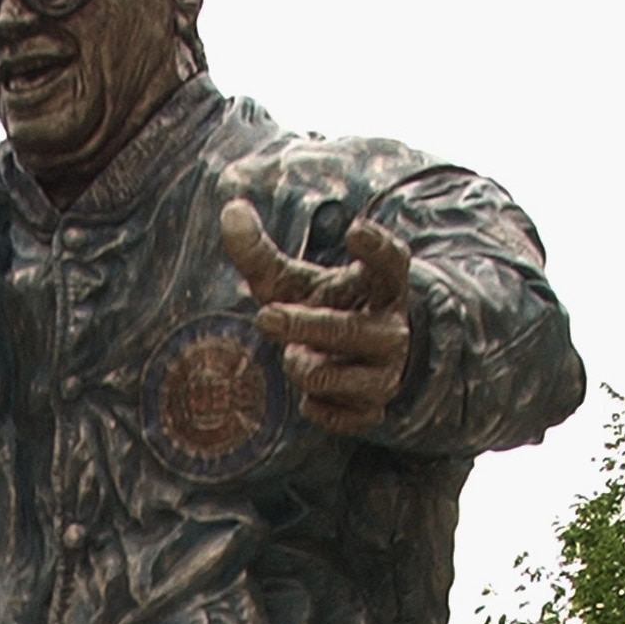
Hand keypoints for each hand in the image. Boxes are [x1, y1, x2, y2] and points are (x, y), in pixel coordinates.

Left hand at [220, 199, 413, 435]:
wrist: (355, 362)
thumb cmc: (321, 308)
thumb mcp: (293, 280)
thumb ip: (260, 252)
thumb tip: (231, 210)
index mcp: (382, 287)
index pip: (392, 262)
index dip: (376, 248)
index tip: (353, 229)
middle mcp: (391, 329)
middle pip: (347, 331)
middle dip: (302, 326)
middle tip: (263, 316)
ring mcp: (385, 373)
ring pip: (333, 377)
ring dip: (300, 366)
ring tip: (294, 356)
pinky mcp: (372, 409)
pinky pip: (333, 414)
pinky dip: (312, 405)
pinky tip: (309, 395)